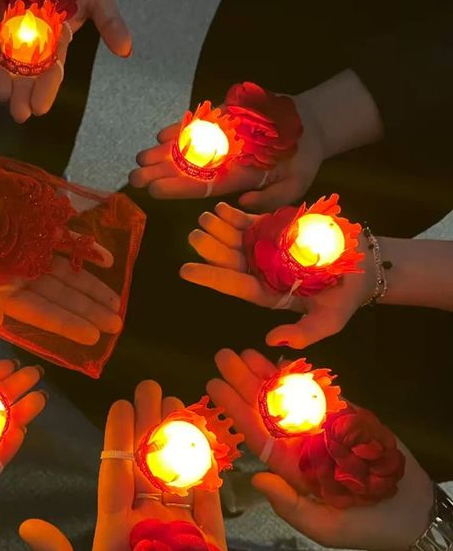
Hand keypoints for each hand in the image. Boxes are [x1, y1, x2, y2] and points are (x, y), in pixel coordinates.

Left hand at [0, 0, 130, 123]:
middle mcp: (30, 38)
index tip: (40, 108)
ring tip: (1, 95)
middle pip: (24, 70)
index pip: (50, 70)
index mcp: (55, 41)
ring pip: (2, 55)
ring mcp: (8, 22)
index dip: (46, 89)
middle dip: (21, 92)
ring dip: (1, 75)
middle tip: (19, 113)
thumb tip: (126, 50)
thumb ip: (110, 23)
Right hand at [0, 157, 123, 344]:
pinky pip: (66, 240)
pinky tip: (108, 259)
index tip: (93, 336)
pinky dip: (87, 249)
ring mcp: (28, 249)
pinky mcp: (34, 224)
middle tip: (116, 325)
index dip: (66, 324)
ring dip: (92, 287)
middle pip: (59, 296)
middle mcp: (17, 274)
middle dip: (87, 311)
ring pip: (67, 273)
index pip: (39, 312)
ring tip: (116, 302)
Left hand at [130, 95, 323, 209]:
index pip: (203, 187)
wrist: (310, 125)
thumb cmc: (303, 160)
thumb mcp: (296, 185)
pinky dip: (181, 129)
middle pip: (187, 170)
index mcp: (237, 180)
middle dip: (160, 173)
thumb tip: (242, 204)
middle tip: (135, 176)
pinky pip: (198, 126)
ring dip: (163, 153)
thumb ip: (271, 198)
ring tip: (140, 157)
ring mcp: (221, 141)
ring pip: (187, 148)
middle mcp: (224, 163)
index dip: (179, 188)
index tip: (155, 190)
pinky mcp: (224, 120)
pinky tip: (161, 136)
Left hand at [180, 201, 373, 348]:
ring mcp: (264, 249)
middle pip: (229, 260)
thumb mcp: (329, 321)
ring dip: (217, 229)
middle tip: (194, 236)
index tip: (186, 270)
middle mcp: (260, 271)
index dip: (211, 277)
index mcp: (266, 293)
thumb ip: (303, 333)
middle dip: (210, 248)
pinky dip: (233, 216)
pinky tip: (220, 209)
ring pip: (234, 239)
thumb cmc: (344, 297)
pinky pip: (248, 223)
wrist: (364, 267)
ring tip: (203, 219)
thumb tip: (272, 340)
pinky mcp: (273, 230)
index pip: (234, 285)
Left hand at [207, 348, 432, 550]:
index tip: (215, 385)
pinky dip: (307, 378)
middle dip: (246, 382)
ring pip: (290, 398)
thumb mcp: (323, 527)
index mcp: (290, 467)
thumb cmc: (363, 528)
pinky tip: (287, 360)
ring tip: (248, 352)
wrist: (410, 517)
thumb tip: (257, 479)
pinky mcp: (348, 420)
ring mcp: (323, 430)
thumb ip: (290, 505)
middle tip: (224, 355)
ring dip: (269, 375)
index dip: (236, 409)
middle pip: (267, 409)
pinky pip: (323, 396)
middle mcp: (301, 445)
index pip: (256, 433)